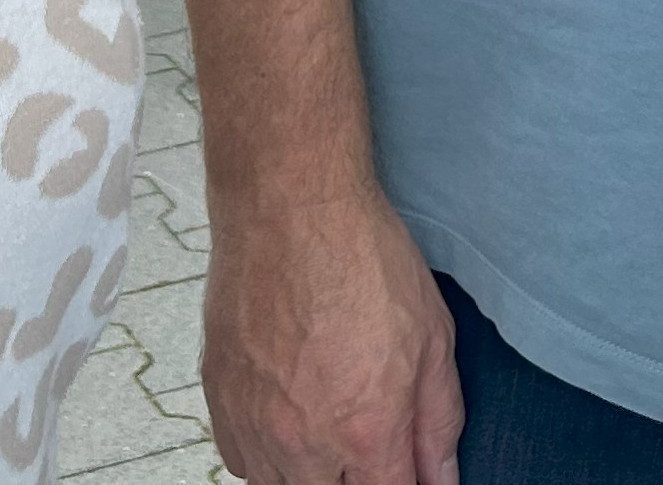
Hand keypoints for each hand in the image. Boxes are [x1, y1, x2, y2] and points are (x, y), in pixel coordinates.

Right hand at [200, 180, 462, 484]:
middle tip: (367, 437)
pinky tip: (289, 414)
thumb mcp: (433, 337)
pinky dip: (267, 454)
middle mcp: (304, 444)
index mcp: (365, 433)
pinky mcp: (219, 401)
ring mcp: (254, 425)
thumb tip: (443, 478)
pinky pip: (243, 461)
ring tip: (329, 420)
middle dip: (356, 476)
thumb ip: (439, 422)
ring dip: (311, 470)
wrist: (289, 205)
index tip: (405, 468)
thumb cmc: (363, 258)